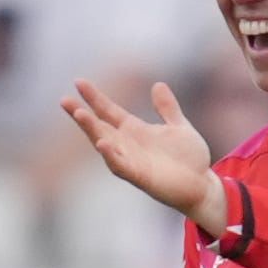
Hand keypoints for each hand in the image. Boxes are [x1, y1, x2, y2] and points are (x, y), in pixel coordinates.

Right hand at [64, 79, 225, 232]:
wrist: (202, 185)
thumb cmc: (190, 159)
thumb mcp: (179, 126)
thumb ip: (168, 108)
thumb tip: (157, 85)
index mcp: (134, 130)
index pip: (108, 111)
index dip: (94, 97)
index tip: (78, 82)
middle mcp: (127, 145)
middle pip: (99, 126)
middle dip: (82, 114)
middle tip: (64, 100)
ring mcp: (131, 161)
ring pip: (105, 144)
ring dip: (91, 131)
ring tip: (79, 114)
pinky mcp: (139, 176)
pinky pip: (121, 165)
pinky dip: (111, 155)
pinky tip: (102, 144)